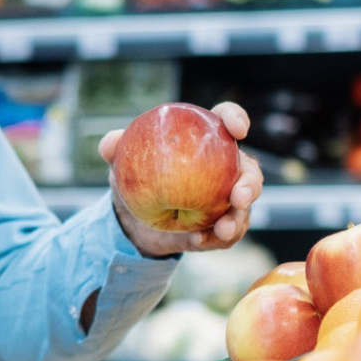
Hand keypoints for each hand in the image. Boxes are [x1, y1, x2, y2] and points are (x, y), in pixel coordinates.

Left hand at [99, 102, 262, 256]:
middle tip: (239, 196)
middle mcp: (225, 169)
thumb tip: (110, 143)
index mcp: (206, 141)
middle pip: (249, 171)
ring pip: (244, 209)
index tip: (238, 129)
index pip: (226, 121)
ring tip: (223, 230)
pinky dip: (215, 240)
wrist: (133, 218)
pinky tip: (198, 241)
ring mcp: (227, 201)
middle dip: (251, 183)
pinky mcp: (220, 228)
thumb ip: (115, 148)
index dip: (236, 119)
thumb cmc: (134, 177)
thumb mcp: (120, 162)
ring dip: (238, 220)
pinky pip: (225, 236)